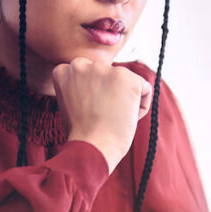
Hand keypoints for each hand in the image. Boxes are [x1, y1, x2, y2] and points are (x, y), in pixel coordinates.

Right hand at [52, 58, 151, 173]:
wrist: (91, 147)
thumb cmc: (82, 134)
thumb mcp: (71, 102)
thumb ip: (81, 86)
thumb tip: (104, 82)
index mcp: (65, 69)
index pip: (90, 76)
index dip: (93, 97)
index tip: (89, 112)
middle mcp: (82, 64)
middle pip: (108, 77)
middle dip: (109, 95)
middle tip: (101, 116)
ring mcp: (105, 69)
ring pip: (126, 82)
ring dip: (125, 100)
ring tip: (112, 118)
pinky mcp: (127, 77)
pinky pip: (145, 89)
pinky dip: (140, 107)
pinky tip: (125, 118)